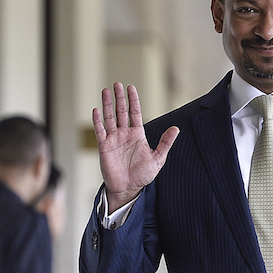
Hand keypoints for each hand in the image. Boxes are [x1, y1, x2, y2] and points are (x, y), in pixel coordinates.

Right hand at [93, 82, 179, 212]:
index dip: (133, 100)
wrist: (128, 188)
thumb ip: (165, 143)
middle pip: (121, 111)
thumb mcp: (158, 158)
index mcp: (137, 135)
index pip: (134, 113)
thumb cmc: (143, 175)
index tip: (131, 87)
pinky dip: (97, 121)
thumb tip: (176, 128)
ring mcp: (113, 139)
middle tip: (117, 84)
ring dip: (107, 104)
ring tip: (105, 91)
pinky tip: (96, 110)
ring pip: (109, 118)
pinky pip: (100, 131)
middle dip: (119, 98)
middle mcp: (124, 134)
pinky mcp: (104, 147)